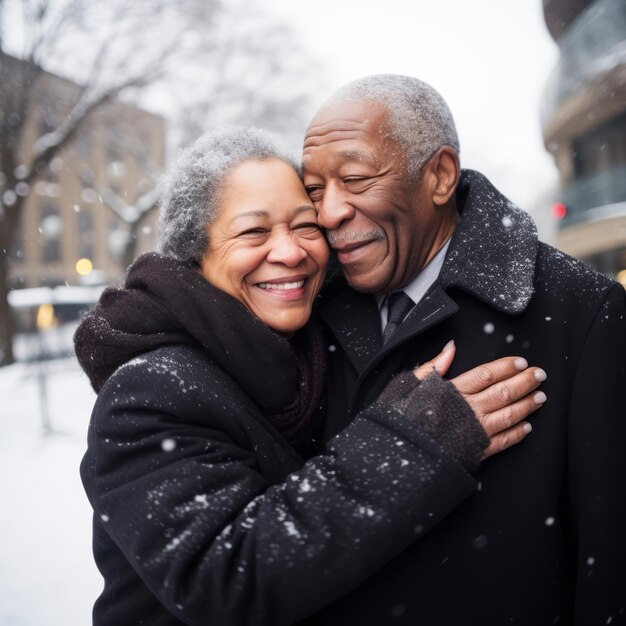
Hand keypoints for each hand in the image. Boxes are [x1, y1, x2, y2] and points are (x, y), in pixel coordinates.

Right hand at [414, 341, 546, 457]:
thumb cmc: (402, 419)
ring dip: (527, 405)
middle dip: (524, 382)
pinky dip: (517, 434)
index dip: (506, 367)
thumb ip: (432, 366)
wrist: (401, 453)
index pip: (486, 374)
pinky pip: (503, 441)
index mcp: (452, 391)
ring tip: (540, 397)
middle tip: (539, 374)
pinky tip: (526, 427)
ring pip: (508, 414)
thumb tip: (450, 347)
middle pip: (503, 391)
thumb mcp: (407, 385)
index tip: (521, 362)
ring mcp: (474, 431)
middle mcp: (468, 409)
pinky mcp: (476, 450)